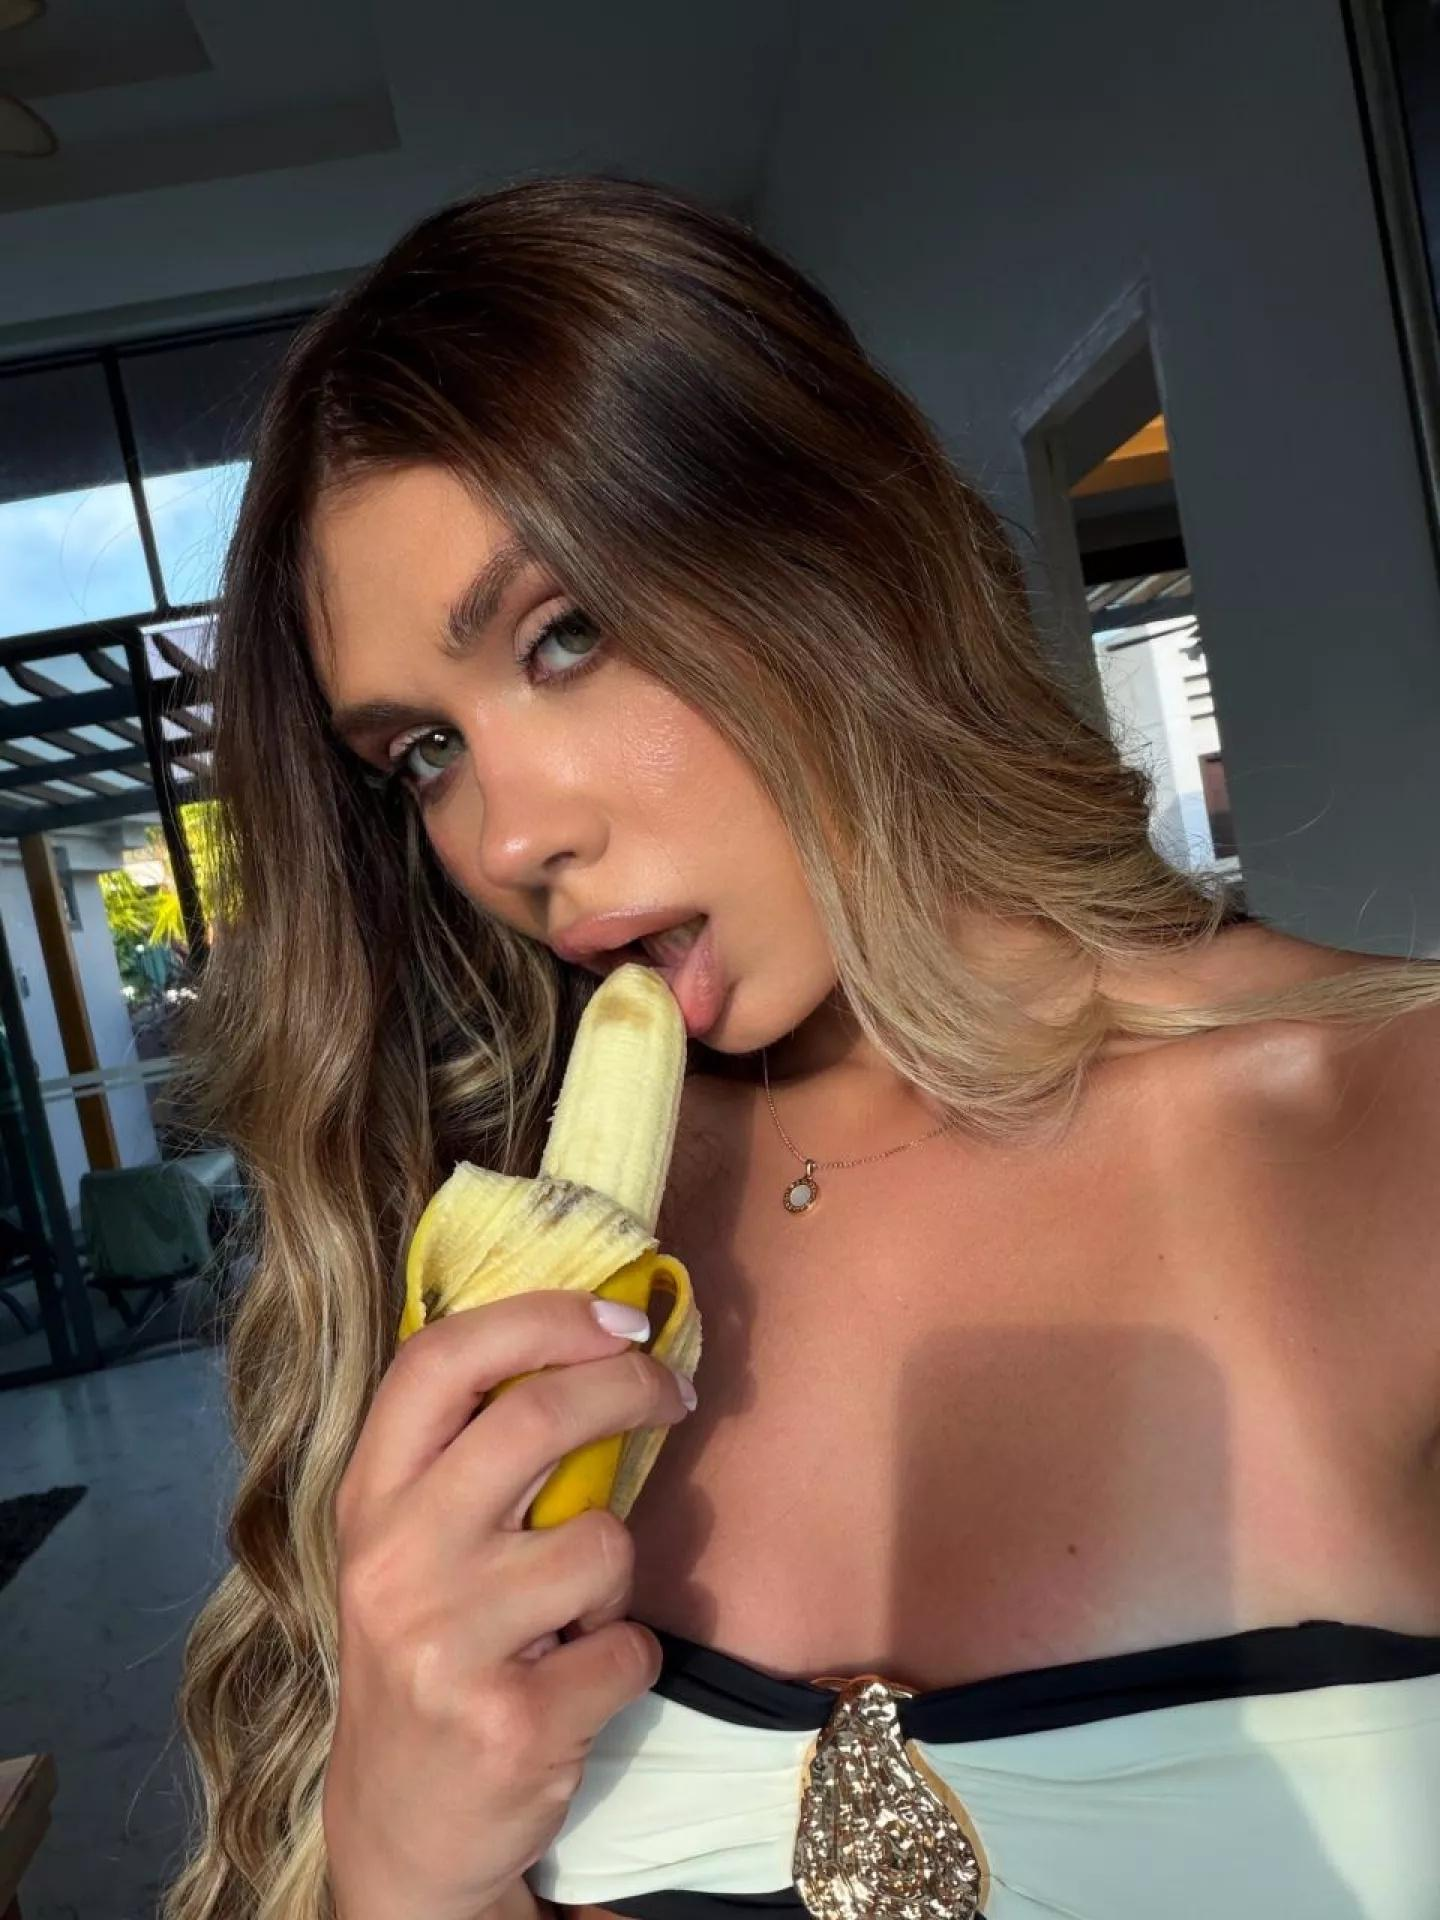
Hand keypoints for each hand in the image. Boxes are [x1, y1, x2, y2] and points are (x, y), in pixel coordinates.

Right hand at [322, 1289, 693, 1919]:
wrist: (401, 1828)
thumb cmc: (429, 1653)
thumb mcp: (411, 1547)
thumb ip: (468, 1457)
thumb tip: (596, 1341)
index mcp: (369, 1503)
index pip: (439, 1362)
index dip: (539, 1318)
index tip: (619, 1316)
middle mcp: (395, 1562)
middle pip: (535, 1420)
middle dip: (627, 1388)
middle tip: (672, 1391)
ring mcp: (447, 1646)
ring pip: (601, 1542)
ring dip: (616, 1572)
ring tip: (573, 1614)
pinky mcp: (510, 1723)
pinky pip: (630, 1647)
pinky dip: (627, 1660)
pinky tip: (578, 1685)